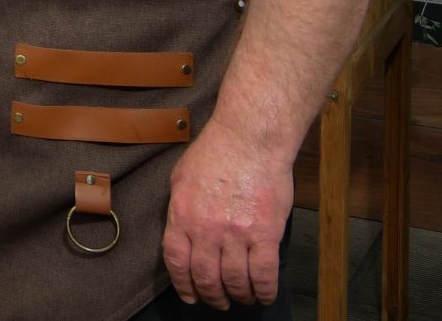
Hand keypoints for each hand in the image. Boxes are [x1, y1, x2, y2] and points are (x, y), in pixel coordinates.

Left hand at [163, 121, 288, 308]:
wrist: (249, 140)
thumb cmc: (215, 153)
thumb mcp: (181, 179)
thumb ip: (180, 209)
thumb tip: (180, 233)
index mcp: (182, 215)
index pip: (176, 262)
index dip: (183, 285)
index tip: (190, 295)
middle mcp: (206, 229)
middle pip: (205, 277)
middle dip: (212, 296)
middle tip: (219, 301)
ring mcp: (236, 233)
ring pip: (234, 281)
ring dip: (239, 295)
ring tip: (242, 297)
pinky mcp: (265, 234)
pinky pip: (264, 274)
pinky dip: (263, 291)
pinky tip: (264, 294)